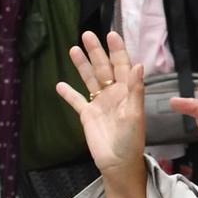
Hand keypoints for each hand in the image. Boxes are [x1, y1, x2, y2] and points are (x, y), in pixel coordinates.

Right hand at [56, 32, 145, 188]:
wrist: (118, 162)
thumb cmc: (131, 140)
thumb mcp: (135, 114)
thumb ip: (135, 90)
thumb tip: (138, 65)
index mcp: (128, 92)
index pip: (123, 65)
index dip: (117, 50)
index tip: (111, 34)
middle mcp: (114, 94)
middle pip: (104, 68)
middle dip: (96, 51)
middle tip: (87, 34)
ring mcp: (99, 103)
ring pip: (90, 79)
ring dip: (82, 65)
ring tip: (73, 49)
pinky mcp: (87, 115)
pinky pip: (76, 101)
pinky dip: (68, 93)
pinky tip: (59, 84)